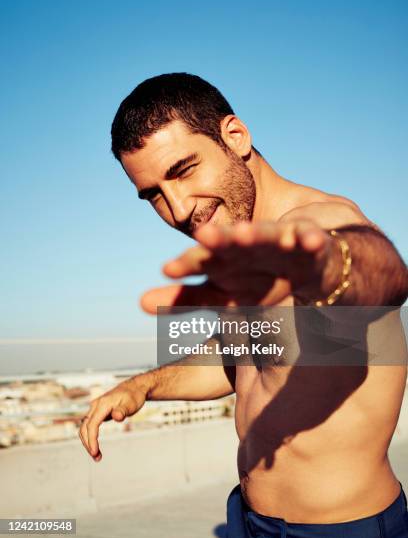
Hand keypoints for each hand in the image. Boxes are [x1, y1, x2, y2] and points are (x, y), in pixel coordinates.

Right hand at [78, 379, 146, 460]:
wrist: (134, 388)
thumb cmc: (134, 396)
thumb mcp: (131, 404)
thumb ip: (123, 410)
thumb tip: (117, 416)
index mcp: (103, 403)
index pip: (92, 424)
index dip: (92, 439)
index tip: (95, 452)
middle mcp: (96, 405)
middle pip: (85, 427)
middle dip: (88, 443)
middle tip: (97, 458)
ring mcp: (95, 408)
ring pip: (85, 427)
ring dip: (87, 441)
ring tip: (97, 455)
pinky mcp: (97, 412)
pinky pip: (89, 425)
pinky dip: (90, 436)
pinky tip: (95, 446)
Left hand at [141, 219, 330, 313]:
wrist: (304, 263)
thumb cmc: (256, 277)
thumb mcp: (223, 295)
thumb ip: (186, 298)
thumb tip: (140, 303)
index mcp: (227, 260)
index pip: (203, 261)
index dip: (188, 264)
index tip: (167, 271)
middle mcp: (250, 247)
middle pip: (232, 243)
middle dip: (220, 241)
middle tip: (203, 237)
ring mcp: (280, 242)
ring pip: (268, 236)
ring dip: (258, 235)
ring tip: (245, 233)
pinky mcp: (310, 242)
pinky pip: (311, 240)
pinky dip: (310, 239)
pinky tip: (308, 241)